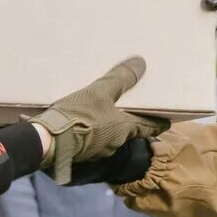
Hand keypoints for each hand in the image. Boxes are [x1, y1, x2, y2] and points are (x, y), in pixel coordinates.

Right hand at [31, 58, 168, 183]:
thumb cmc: (79, 116)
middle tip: (128, 110)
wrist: (48, 142)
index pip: (148, 127)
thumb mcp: (100, 92)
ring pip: (107, 136)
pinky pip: (89, 140)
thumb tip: (142, 63)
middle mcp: (114, 143)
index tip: (168, 122)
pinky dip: (89, 132)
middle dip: (128, 122)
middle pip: (127, 131)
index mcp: (124, 129)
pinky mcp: (79, 153)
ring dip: (106, 127)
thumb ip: (120, 79)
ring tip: (99, 114)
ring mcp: (96, 151)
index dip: (158, 123)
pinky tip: (79, 123)